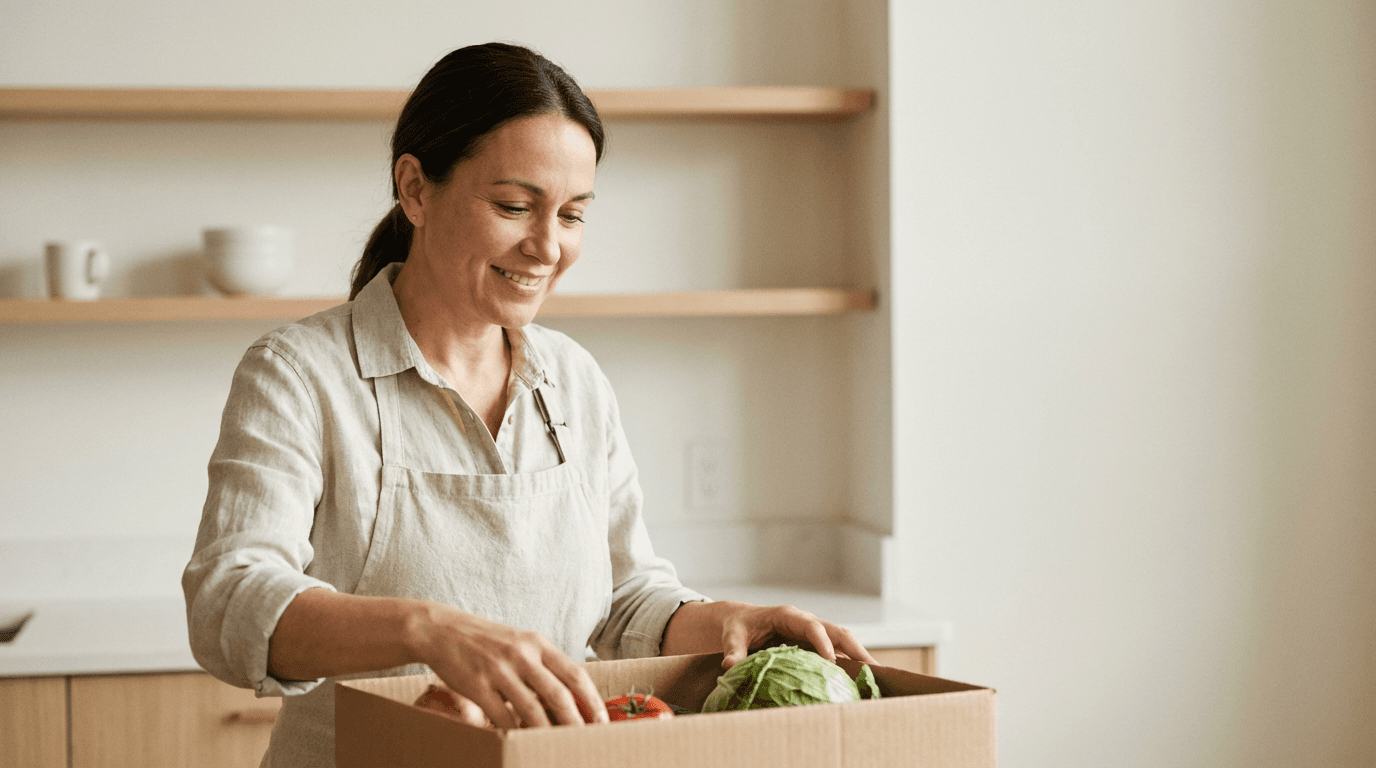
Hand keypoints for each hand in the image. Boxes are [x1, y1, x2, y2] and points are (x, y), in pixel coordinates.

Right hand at [408, 603, 608, 727]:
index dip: (592, 701)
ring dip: (547, 734)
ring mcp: (499, 670)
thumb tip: (571, 697)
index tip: (602, 722)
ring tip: (557, 750)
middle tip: (586, 743)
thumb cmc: (488, 642)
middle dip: (577, 723)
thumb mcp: (520, 644)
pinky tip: (521, 743)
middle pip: (559, 695)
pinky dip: (514, 733)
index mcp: (538, 644)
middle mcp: (522, 655)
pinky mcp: (477, 685)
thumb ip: (544, 665)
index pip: (575, 675)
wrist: (444, 630)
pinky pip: (501, 716)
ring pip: (532, 710)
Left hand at [720, 603, 877, 668]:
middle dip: (855, 648)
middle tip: (871, 668)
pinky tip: (862, 681)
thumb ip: (733, 650)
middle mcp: (805, 621)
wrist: (740, 620)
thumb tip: (730, 666)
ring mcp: (813, 632)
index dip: (822, 641)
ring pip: (842, 640)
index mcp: (787, 615)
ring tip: (877, 677)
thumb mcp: (732, 636)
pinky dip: (851, 662)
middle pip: (836, 630)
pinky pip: (838, 650)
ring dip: (859, 656)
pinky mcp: (815, 644)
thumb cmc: (737, 626)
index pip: (810, 625)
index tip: (831, 660)